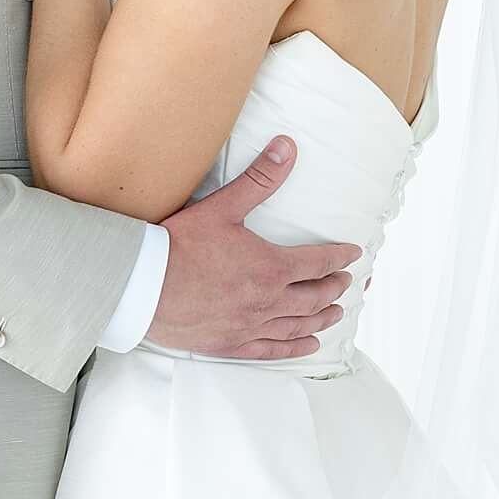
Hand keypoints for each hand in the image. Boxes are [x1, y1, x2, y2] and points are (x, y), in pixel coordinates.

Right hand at [145, 153, 359, 364]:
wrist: (146, 287)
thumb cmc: (181, 246)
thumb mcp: (223, 207)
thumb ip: (259, 180)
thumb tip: (287, 148)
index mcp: (271, 268)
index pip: (317, 263)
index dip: (338, 258)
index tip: (353, 256)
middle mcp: (268, 302)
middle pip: (314, 297)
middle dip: (334, 288)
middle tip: (347, 283)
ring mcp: (252, 327)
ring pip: (299, 326)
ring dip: (323, 319)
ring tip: (336, 313)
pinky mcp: (233, 344)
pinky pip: (274, 350)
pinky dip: (296, 347)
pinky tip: (309, 344)